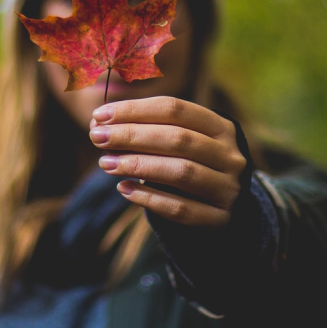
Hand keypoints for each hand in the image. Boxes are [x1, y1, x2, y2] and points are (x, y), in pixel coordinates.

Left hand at [89, 96, 246, 226]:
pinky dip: (149, 198)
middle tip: (96, 137)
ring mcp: (228, 188)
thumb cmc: (191, 164)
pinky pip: (181, 209)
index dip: (135, 110)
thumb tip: (98, 122)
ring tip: (105, 163)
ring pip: (181, 172)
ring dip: (138, 165)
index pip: (175, 108)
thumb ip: (144, 130)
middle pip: (178, 139)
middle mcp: (230, 155)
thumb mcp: (178, 142)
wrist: (224, 207)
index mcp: (221, 127)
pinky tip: (124, 188)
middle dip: (132, 136)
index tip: (100, 115)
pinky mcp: (220, 218)